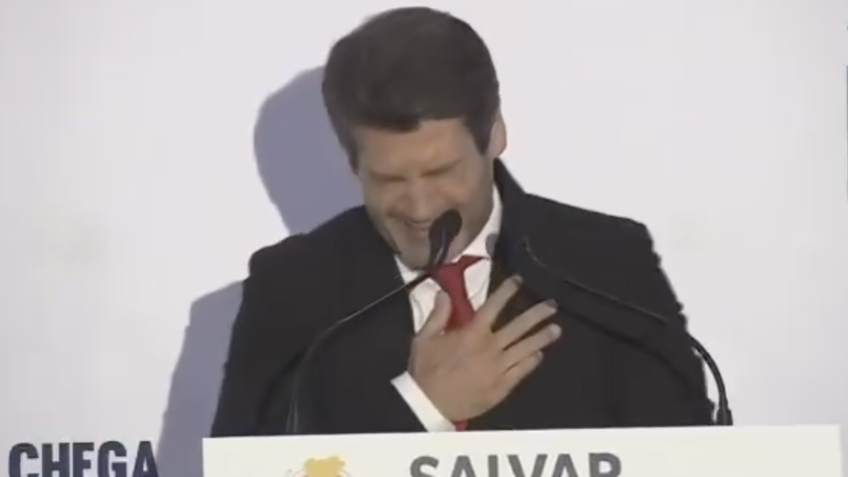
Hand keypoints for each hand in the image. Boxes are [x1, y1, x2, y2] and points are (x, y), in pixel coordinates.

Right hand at [408, 276, 560, 421]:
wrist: (430, 405)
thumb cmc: (426, 370)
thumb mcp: (424, 338)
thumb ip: (438, 315)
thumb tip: (445, 293)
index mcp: (473, 333)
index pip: (494, 306)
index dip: (507, 291)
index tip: (519, 280)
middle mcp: (491, 347)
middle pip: (519, 326)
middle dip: (538, 313)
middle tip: (552, 305)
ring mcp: (500, 367)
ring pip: (526, 348)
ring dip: (542, 337)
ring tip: (557, 329)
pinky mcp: (503, 386)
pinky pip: (522, 371)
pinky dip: (532, 361)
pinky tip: (539, 355)